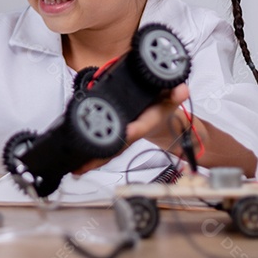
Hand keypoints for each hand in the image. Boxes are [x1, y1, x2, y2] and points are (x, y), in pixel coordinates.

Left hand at [72, 82, 190, 174]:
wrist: (161, 116)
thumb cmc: (162, 106)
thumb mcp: (171, 97)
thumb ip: (176, 92)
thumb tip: (181, 90)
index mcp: (147, 122)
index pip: (138, 128)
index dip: (130, 132)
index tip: (122, 135)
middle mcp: (134, 132)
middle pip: (118, 147)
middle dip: (102, 157)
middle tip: (83, 166)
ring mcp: (124, 137)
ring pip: (109, 151)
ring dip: (93, 160)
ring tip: (76, 168)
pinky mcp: (117, 138)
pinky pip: (104, 148)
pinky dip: (92, 156)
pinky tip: (77, 164)